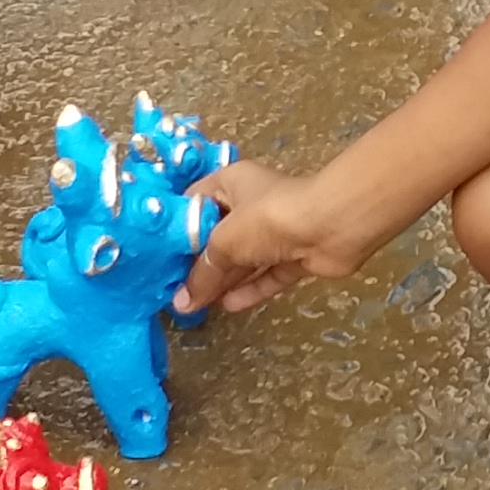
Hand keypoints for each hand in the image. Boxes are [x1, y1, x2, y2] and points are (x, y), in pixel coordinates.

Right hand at [172, 160, 381, 318]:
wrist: (333, 225)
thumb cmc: (269, 218)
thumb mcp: (225, 241)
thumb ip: (202, 273)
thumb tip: (181, 302)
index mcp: (231, 183)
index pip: (195, 202)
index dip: (176, 228)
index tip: (157, 256)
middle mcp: (253, 204)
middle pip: (219, 236)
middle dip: (200, 263)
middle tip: (173, 290)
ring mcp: (277, 231)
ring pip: (244, 259)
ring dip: (223, 280)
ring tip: (195, 305)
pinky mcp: (296, 255)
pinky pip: (268, 274)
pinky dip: (251, 289)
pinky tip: (229, 306)